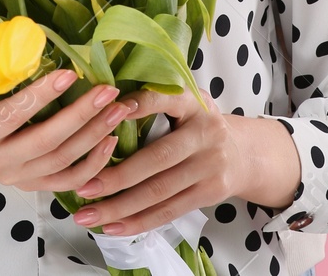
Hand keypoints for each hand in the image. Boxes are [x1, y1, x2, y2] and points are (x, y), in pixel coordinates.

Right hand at [0, 70, 129, 212]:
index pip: (11, 116)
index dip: (40, 97)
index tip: (69, 74)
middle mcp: (0, 163)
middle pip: (47, 141)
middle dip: (81, 116)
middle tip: (107, 90)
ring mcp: (19, 178)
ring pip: (64, 161)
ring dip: (94, 136)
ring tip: (118, 107)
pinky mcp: (34, 186)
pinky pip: (70, 181)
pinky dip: (95, 164)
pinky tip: (111, 139)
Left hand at [70, 87, 298, 236]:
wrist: (244, 153)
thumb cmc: (197, 125)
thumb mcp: (185, 103)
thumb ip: (154, 102)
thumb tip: (101, 106)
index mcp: (193, 102)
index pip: (165, 100)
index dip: (139, 105)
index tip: (108, 112)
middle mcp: (206, 132)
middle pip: (157, 158)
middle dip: (117, 176)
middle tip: (83, 187)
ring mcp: (210, 165)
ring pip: (159, 191)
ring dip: (120, 207)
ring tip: (88, 215)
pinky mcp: (210, 192)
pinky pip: (169, 210)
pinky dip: (138, 221)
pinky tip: (113, 227)